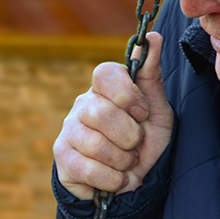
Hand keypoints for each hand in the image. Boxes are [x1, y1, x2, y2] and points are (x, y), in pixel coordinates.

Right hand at [53, 31, 172, 199]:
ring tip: (126, 163)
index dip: (127, 95)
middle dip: (129, 137)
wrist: (130, 181)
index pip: (104, 73)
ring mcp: (68, 131)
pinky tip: (116, 178)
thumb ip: (152, 76)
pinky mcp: (62, 158)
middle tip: (135, 145)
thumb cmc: (144, 141)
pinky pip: (88, 169)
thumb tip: (153, 37)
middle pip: (101, 112)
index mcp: (105, 88)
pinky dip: (112, 180)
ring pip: (96, 145)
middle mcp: (82, 105)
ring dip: (123, 161)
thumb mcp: (157, 111)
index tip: (142, 114)